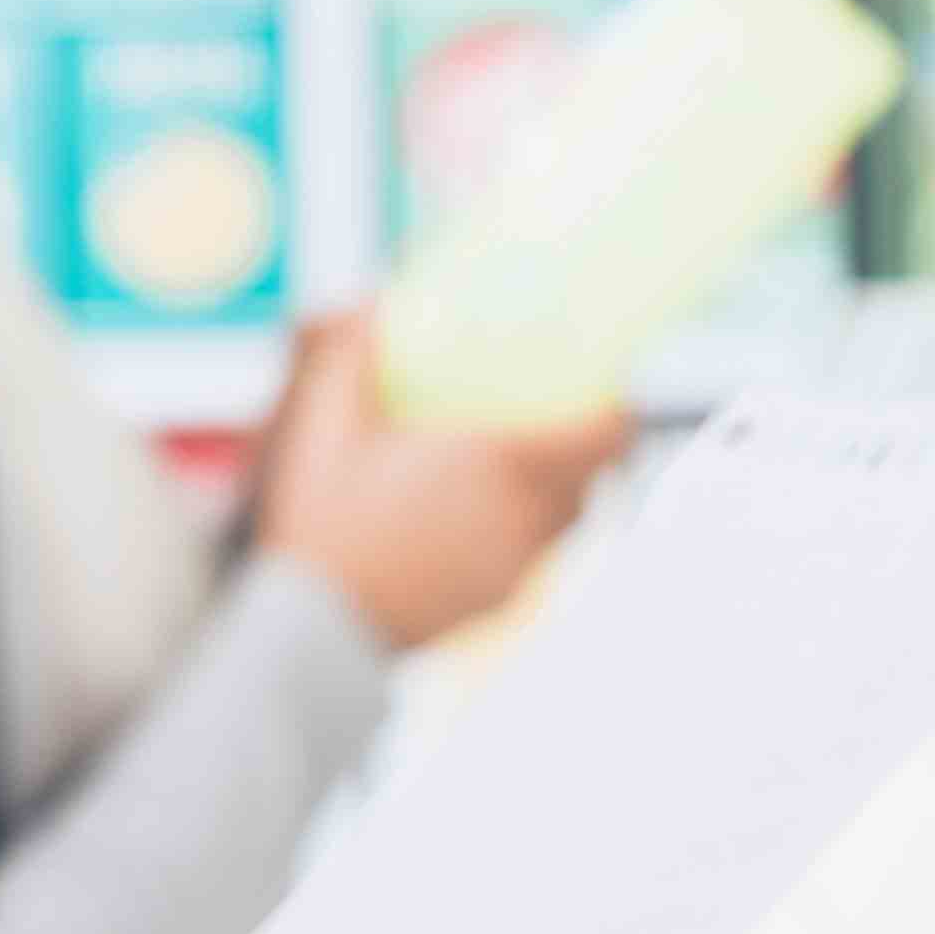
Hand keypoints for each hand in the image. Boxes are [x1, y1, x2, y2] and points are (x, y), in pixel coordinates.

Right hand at [252, 308, 631, 650]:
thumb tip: (364, 303)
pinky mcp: (498, 602)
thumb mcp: (323, 431)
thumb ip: (345, 359)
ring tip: (521, 467)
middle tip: (564, 417)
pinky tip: (478, 519)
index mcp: (500, 466)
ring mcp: (515, 567)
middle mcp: (524, 518)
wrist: (317, 630)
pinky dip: (525, 531)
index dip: (618, 411)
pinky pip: (533, 555)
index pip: (602, 437)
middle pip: (593, 479)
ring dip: (559, 491)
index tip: (610, 388)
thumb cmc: (324, 528)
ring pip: (565, 521)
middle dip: (587, 448)